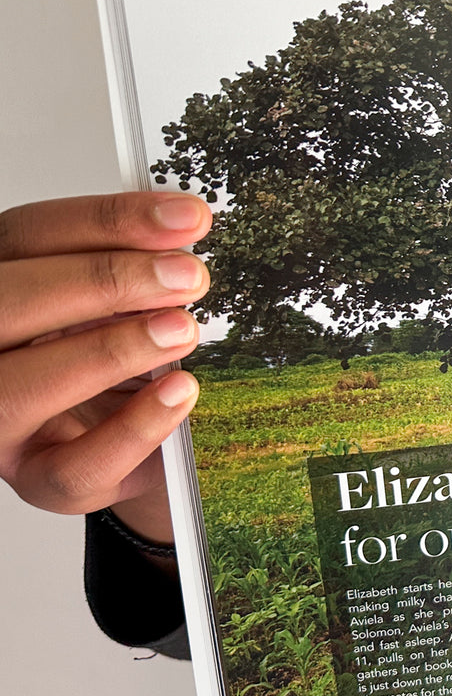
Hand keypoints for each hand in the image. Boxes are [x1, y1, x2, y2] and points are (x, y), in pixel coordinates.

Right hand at [0, 192, 210, 541]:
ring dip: (110, 352)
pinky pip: (75, 465)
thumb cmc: (119, 359)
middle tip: (188, 276)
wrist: (133, 441)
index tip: (188, 217)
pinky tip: (182, 392)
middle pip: (9, 302)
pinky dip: (135, 427)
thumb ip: (136, 270)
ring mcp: (0, 419)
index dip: (107, 220)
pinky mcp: (38, 478)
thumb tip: (184, 229)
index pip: (28, 236)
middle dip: (104, 281)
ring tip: (183, 330)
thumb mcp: (123, 304)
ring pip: (21, 387)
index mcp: (1, 286)